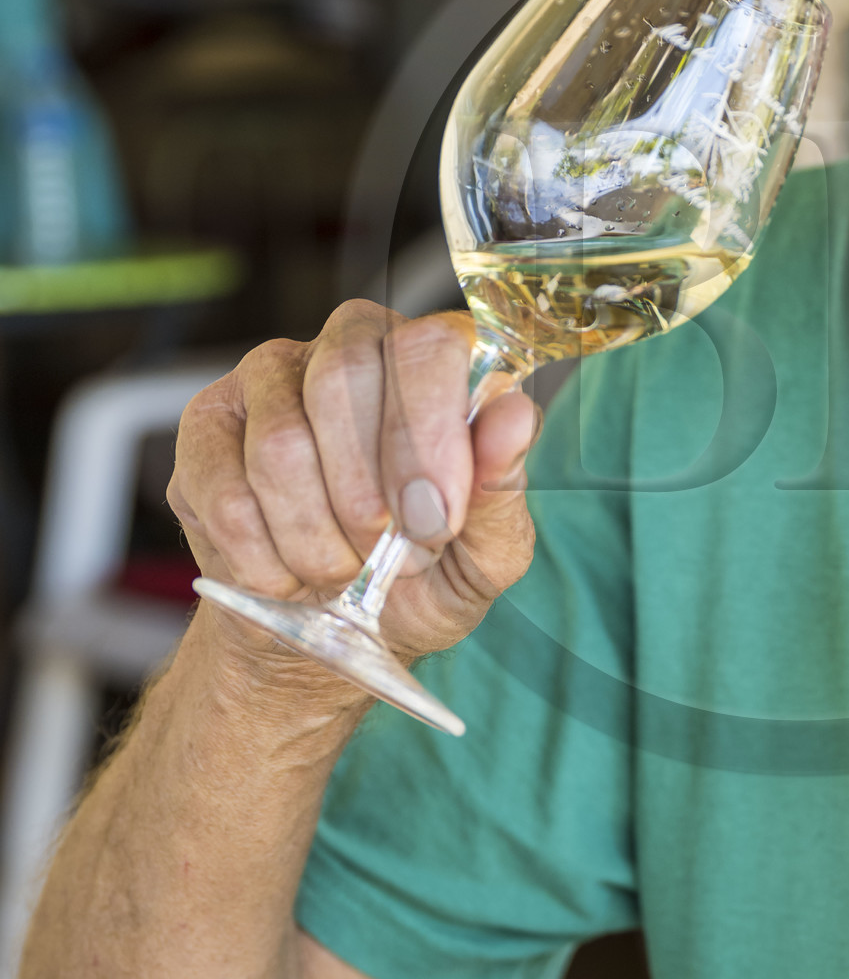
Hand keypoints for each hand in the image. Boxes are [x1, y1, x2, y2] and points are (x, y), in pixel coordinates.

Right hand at [169, 302, 537, 691]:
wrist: (328, 634)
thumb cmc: (418, 580)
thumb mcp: (484, 555)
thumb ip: (503, 488)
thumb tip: (514, 415)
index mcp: (433, 360)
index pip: (426, 347)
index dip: (426, 436)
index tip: (432, 520)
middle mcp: (350, 344)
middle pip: (342, 378)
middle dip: (365, 495)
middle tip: (382, 556)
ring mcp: (269, 377)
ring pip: (279, 443)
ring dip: (314, 537)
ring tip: (339, 569)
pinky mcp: (205, 425)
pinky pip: (223, 489)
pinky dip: (262, 557)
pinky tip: (285, 573)